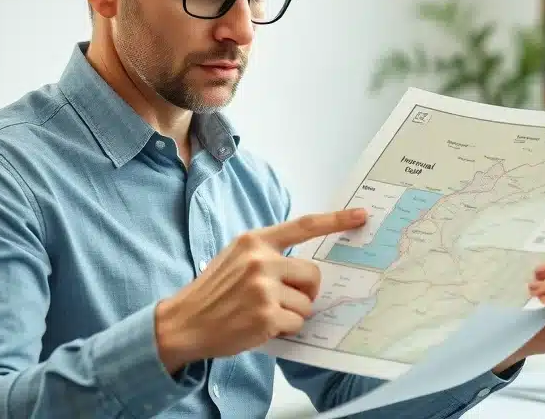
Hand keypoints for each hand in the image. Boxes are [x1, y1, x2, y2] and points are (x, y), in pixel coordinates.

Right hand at [154, 208, 366, 373]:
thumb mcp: (235, 259)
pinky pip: (296, 323)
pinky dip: (284, 329)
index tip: (361, 216)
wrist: (183, 322)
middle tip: (282, 300)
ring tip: (261, 314)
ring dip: (291, 314)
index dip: (336, 220)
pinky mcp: (266, 315)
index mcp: (254, 241)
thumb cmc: (213, 293)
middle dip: (305, 291)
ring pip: (306, 303)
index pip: (303, 226)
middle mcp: (261, 260)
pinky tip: (259, 326)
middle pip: (312, 274)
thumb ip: (268, 255)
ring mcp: (264, 288)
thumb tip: (307, 268)